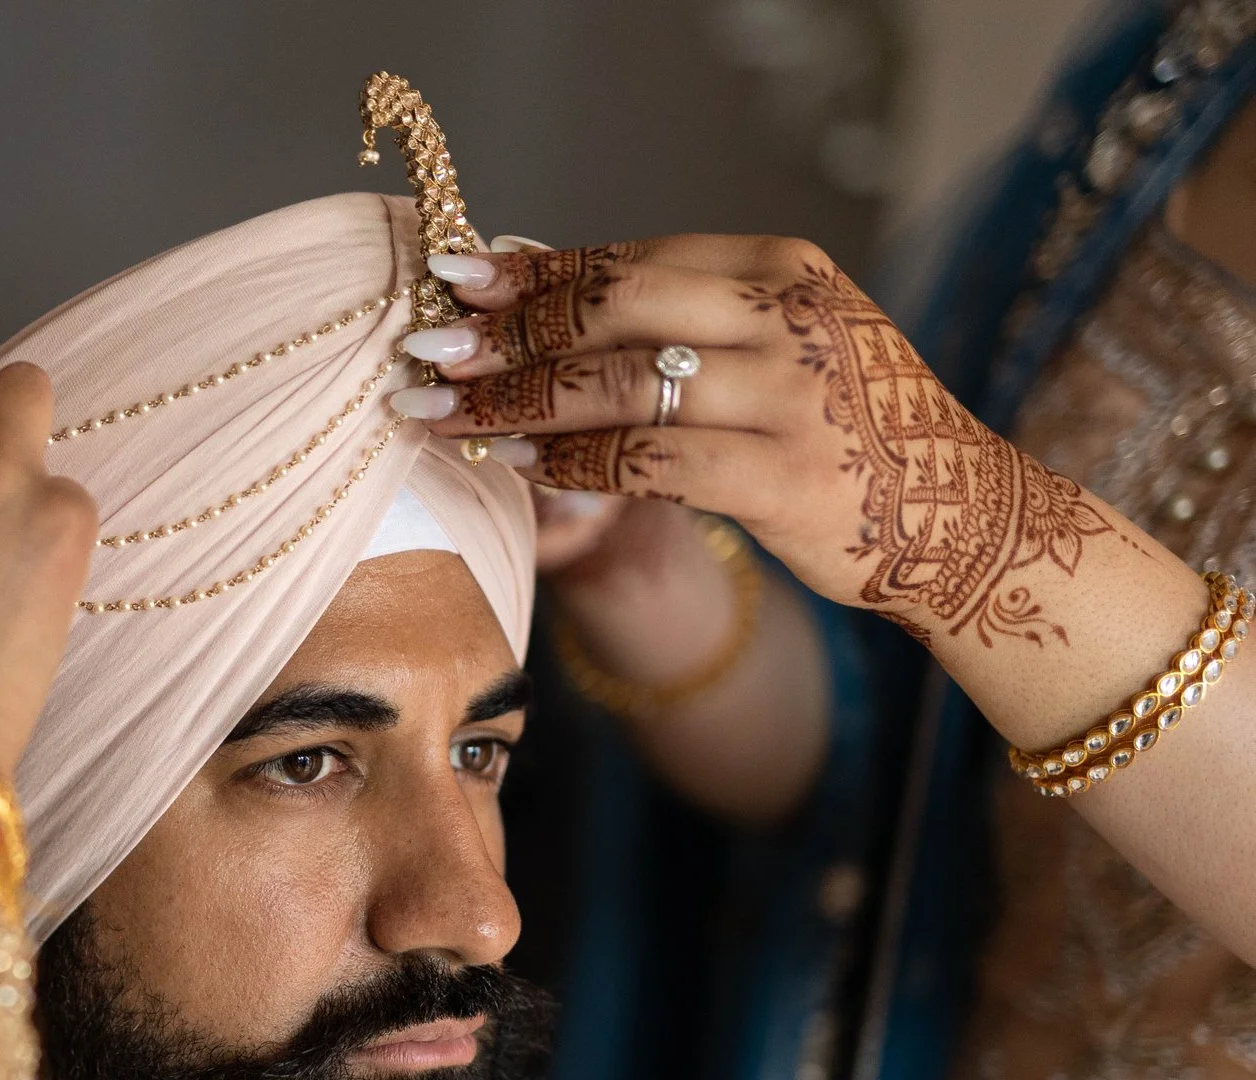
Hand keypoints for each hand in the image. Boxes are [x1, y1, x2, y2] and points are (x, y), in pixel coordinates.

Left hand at [395, 238, 1136, 648]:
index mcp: (783, 269)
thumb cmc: (841, 429)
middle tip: (429, 347)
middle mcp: (790, 319)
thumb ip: (680, 322)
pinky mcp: (782, 476)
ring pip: (619, 386)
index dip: (535, 270)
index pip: (631, 258)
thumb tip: (533, 301)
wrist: (957, 515)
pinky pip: (646, 463)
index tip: (456, 279)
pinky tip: (515, 467)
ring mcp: (790, 396)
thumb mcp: (778, 346)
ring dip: (517, 401)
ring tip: (443, 414)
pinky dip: (569, 464)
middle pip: (614, 308)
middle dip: (509, 329)